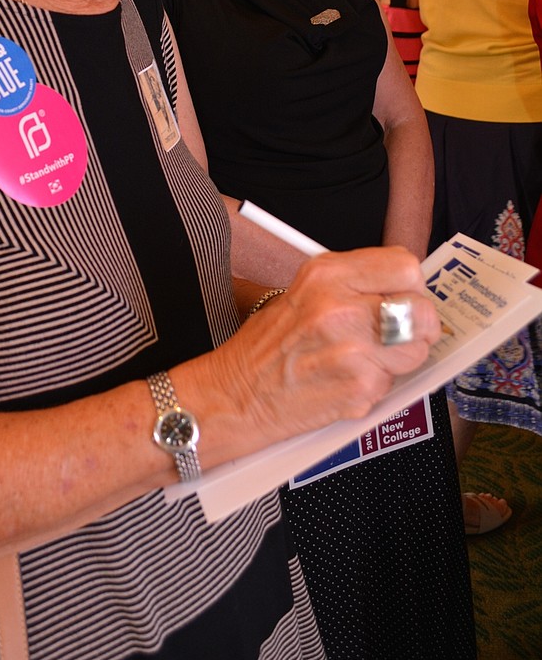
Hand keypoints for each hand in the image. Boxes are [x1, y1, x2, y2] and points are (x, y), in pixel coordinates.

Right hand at [224, 247, 438, 448]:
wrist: (238, 393)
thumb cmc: (269, 345)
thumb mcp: (304, 291)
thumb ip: (354, 285)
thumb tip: (404, 290)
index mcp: (327, 275)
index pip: (405, 266)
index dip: (408, 285)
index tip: (401, 297)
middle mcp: (341, 308)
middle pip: (422, 309)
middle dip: (418, 323)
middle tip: (399, 332)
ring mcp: (353, 351)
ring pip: (417, 349)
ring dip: (402, 357)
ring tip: (367, 358)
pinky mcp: (359, 389)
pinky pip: (395, 382)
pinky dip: (378, 384)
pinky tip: (348, 379)